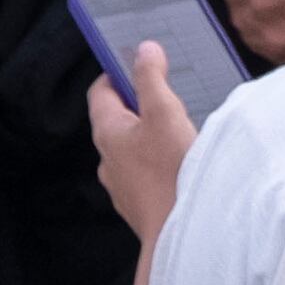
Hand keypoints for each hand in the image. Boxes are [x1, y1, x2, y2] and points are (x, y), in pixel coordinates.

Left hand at [88, 50, 198, 240]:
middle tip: (168, 96)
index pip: (101, 91)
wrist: (179, 234)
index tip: (138, 64)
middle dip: (140, 106)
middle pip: (117, 121)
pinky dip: (159, 164)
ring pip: (132, 151)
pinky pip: (145, 175)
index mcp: (107, 132)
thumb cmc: (170, 173)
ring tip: (181, 133)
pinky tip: (183, 166)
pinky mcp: (139, 205)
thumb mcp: (164, 113)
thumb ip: (152, 78)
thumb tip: (144, 50)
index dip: (117, 73)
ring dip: (151, 138)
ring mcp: (121, 186)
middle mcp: (107, 159)